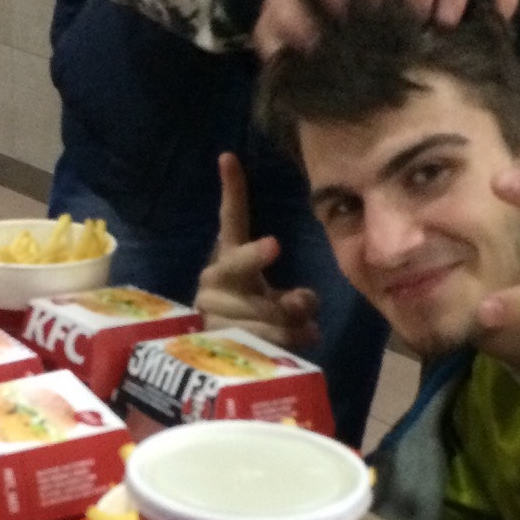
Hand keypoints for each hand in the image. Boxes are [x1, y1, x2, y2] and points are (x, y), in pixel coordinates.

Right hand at [193, 153, 320, 350]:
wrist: (224, 363)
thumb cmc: (258, 321)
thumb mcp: (279, 302)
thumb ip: (296, 299)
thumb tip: (299, 305)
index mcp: (228, 262)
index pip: (230, 221)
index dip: (231, 190)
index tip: (228, 156)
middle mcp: (213, 279)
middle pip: (236, 263)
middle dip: (255, 256)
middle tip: (274, 244)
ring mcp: (210, 310)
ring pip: (255, 307)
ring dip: (287, 318)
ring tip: (309, 328)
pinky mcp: (213, 339)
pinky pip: (257, 337)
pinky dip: (285, 339)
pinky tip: (306, 339)